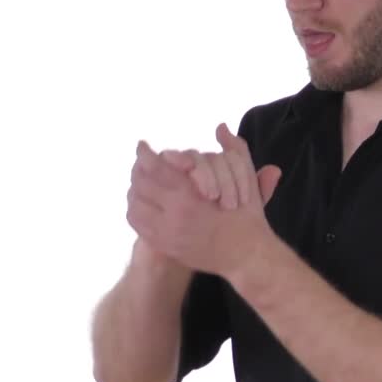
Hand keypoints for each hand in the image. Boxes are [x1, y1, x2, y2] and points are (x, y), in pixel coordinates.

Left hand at [126, 124, 281, 277]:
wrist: (246, 255)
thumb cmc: (247, 216)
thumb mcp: (246, 179)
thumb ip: (234, 149)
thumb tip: (221, 127)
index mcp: (190, 195)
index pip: (154, 167)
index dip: (144, 153)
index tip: (142, 145)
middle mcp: (173, 214)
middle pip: (140, 184)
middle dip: (137, 170)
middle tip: (139, 163)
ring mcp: (167, 233)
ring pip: (135, 204)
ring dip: (134, 189)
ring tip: (139, 181)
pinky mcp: (165, 246)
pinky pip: (139, 225)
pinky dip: (136, 210)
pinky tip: (143, 202)